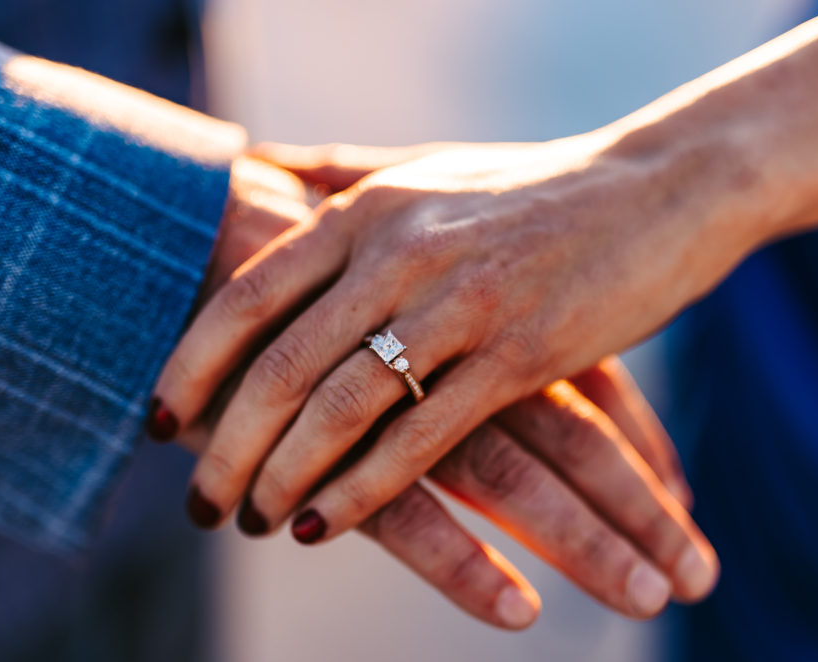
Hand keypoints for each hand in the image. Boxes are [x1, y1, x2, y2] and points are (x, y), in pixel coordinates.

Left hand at [165, 147, 715, 625]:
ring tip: (254, 521)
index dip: (193, 362)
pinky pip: (421, 438)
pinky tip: (326, 526)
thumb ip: (339, 171)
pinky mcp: (522, 354)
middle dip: (228, 445)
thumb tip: (257, 163)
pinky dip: (363, 490)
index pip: (250, 294)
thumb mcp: (426, 166)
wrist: (657, 188)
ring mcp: (463, 303)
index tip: (160, 418)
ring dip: (286, 477)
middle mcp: (402, 250)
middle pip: (283, 365)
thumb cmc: (529, 188)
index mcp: (369, 207)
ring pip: (344, 407)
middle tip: (198, 501)